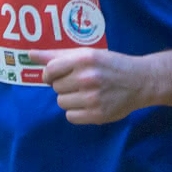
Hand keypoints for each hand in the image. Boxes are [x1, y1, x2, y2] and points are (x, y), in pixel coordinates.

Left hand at [30, 48, 155, 124]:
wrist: (141, 81)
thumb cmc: (111, 65)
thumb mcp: (87, 54)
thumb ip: (57, 55)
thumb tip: (29, 54)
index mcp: (84, 59)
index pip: (50, 70)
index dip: (50, 74)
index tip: (58, 75)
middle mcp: (88, 78)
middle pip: (56, 87)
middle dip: (65, 85)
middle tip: (82, 82)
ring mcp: (93, 98)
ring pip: (62, 102)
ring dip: (70, 99)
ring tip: (87, 93)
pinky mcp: (98, 114)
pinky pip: (71, 116)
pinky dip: (77, 112)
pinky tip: (89, 104)